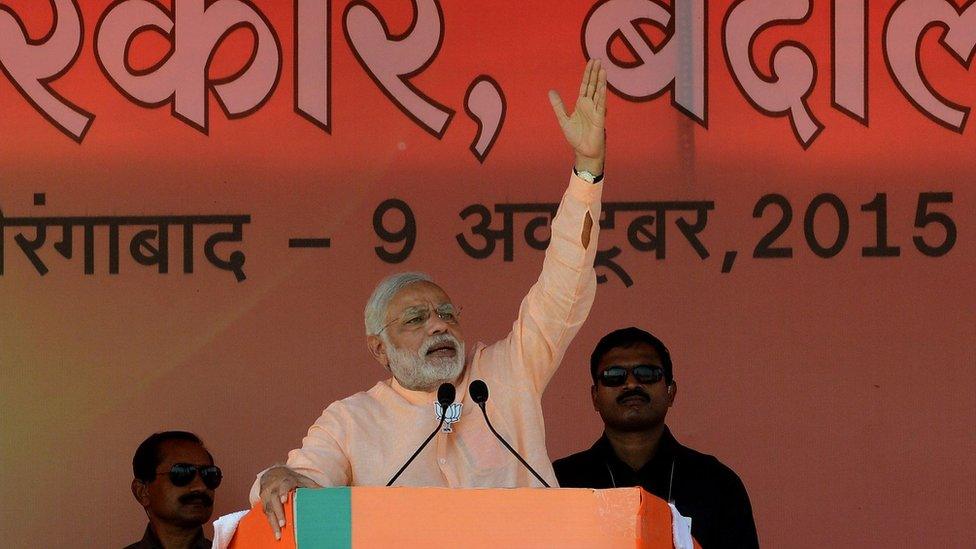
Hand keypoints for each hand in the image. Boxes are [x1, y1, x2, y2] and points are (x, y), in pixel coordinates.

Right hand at [258, 466, 319, 539]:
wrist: (273, 473)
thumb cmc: (290, 479)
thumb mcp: (302, 479)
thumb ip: (312, 486)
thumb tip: (325, 491)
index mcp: (285, 481)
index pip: (283, 486)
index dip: (283, 493)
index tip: (284, 500)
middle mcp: (274, 488)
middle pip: (274, 499)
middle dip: (278, 512)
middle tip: (283, 524)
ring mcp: (267, 495)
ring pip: (268, 509)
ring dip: (273, 522)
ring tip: (279, 533)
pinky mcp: (263, 502)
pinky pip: (266, 513)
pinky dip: (270, 523)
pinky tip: (275, 532)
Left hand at [548, 59, 607, 174]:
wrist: (584, 151)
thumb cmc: (576, 137)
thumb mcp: (563, 119)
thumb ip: (558, 105)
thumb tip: (550, 91)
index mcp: (581, 104)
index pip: (585, 85)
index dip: (588, 74)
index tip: (591, 62)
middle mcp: (590, 105)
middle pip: (593, 85)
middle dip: (595, 73)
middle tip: (598, 60)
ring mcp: (596, 111)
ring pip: (598, 93)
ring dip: (600, 81)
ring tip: (602, 69)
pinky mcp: (599, 119)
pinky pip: (600, 105)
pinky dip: (601, 96)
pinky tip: (602, 87)